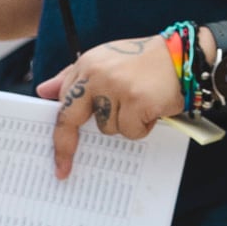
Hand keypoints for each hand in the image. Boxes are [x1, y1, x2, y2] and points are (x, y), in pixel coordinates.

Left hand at [38, 34, 185, 174]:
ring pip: (108, 128)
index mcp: (87, 64)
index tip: (55, 154)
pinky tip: (151, 110)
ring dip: (125, 124)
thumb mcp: (105, 62)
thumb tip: (44, 91)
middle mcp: (97, 74)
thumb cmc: (143, 63)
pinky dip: (143, 127)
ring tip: (140, 106)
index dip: (59, 129)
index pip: (63, 101)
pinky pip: (131, 131)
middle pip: (70, 118)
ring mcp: (116, 88)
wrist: (182, 56)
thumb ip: (73, 76)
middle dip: (65, 147)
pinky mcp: (136, 101)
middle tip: (63, 170)